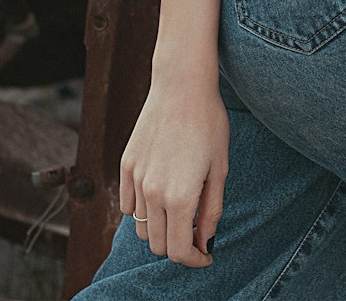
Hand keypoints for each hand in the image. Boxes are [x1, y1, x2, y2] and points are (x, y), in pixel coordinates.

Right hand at [119, 77, 228, 266]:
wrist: (181, 85)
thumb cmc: (208, 123)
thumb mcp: (220, 168)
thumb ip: (211, 210)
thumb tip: (205, 243)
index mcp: (180, 197)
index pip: (179, 251)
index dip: (194, 260)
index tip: (205, 254)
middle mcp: (152, 193)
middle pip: (159, 245)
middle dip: (179, 245)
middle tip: (197, 230)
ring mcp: (135, 179)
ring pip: (142, 228)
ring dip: (161, 228)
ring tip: (181, 208)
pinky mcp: (125, 166)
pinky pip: (128, 205)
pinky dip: (143, 210)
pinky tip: (161, 192)